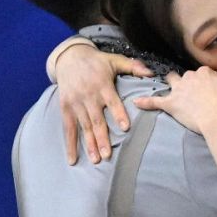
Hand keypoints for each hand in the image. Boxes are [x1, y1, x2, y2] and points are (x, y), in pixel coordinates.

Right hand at [54, 43, 152, 164]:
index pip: (112, 102)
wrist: (69, 57)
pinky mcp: (65, 107)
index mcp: (103, 86)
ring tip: (96, 160)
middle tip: (108, 155)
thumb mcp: (114, 60)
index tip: (125, 128)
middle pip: (96, 120)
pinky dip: (70, 144)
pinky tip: (73, 159)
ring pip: (84, 126)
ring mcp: (76, 103)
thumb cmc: (96, 61)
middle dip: (102, 138)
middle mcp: (89, 96)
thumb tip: (151, 73)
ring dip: (89, 144)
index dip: (118, 114)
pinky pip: (68, 128)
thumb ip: (133, 67)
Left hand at [135, 67, 216, 135]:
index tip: (213, 90)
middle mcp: (189, 77)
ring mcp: (178, 90)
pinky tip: (137, 102)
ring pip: (171, 81)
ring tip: (173, 89)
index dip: (209, 81)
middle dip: (191, 82)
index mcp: (204, 72)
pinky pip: (155, 101)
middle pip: (188, 76)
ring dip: (172, 83)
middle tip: (198, 93)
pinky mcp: (171, 104)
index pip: (205, 72)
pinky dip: (146, 102)